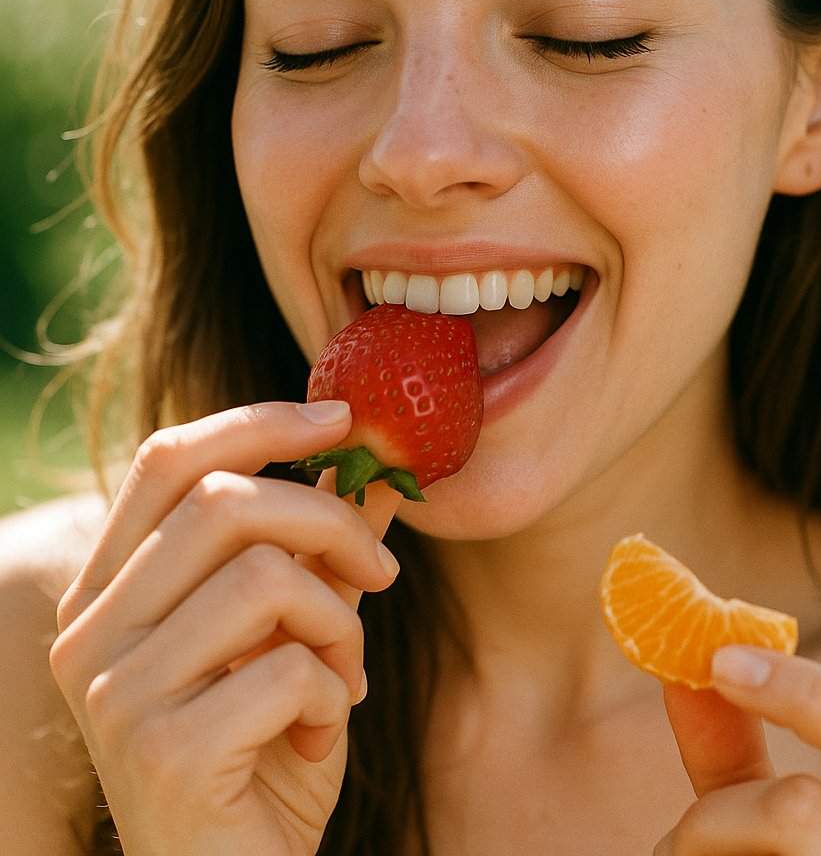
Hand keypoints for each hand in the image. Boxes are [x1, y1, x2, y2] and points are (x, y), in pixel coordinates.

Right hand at [49, 401, 400, 855]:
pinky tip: (320, 733)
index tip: (340, 417)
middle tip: (381, 572)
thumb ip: (321, 550)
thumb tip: (368, 463)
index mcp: (110, 589)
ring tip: (345, 674)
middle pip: (227, 502)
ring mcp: (113, 693)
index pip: (168, 460)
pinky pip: (289, 668)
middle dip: (331, 523)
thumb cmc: (265, 749)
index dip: (259, 422)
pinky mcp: (160, 753)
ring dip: (339, 623)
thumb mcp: (298, 633)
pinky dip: (335, 694)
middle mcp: (89, 632)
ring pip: (267, 577)